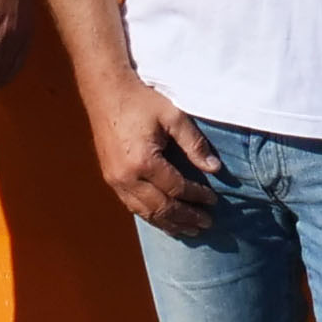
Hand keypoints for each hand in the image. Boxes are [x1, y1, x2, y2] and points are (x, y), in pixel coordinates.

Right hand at [88, 71, 221, 235]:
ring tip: (189, 230)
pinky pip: (132, 206)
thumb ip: (194, 144)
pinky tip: (164, 220)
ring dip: (168, 223)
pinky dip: (151, 216)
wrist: (106, 92)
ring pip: (145, 212)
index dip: (197, 197)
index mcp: (144, 162)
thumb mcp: (173, 117)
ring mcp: (115, 181)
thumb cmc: (140, 101)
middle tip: (206, 224)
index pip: (177, 188)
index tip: (214, 201)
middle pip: (161, 207)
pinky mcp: (110, 179)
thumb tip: (214, 168)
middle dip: (185, 217)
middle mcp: (126, 177)